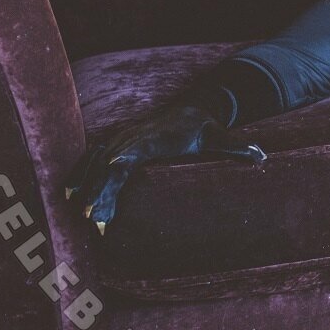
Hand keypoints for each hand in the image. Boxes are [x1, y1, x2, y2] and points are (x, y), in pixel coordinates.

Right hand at [63, 102, 266, 234]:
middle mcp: (134, 136)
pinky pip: (91, 159)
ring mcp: (121, 138)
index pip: (136, 147)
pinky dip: (79, 174)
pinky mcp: (114, 143)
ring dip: (87, 187)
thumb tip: (260, 156)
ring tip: (81, 215)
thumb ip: (237, 148)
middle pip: (111, 162)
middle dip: (100, 190)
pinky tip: (68, 195)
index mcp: (157, 136)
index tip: (112, 169)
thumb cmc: (205, 129)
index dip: (123, 158)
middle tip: (94, 220)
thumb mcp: (220, 137)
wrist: (191, 109)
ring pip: (96, 163)